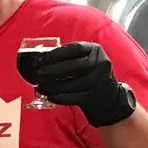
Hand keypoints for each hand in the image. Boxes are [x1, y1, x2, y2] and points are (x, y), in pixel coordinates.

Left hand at [15, 40, 134, 126]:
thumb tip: (41, 60)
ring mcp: (99, 81)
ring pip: (73, 83)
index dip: (57, 53)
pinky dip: (59, 97)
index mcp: (95, 51)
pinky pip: (74, 97)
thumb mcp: (86, 60)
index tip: (41, 59)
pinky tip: (49, 96)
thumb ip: (69, 58)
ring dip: (53, 85)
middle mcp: (100, 64)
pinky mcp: (94, 96)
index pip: (75, 48)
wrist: (109, 98)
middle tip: (39, 73)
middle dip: (53, 70)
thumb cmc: (89, 75)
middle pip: (75, 66)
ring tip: (40, 86)